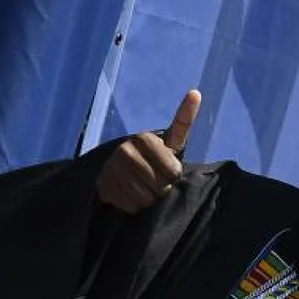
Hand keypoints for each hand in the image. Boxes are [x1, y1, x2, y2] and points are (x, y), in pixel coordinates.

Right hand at [95, 89, 199, 212]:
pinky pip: (131, 206)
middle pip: (160, 186)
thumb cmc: (154, 157)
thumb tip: (196, 92)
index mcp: (143, 138)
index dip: (173, 174)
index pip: (172, 170)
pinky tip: (130, 194)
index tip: (169, 170)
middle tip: (155, 180)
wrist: (120, 172)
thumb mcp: (170, 141)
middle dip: (162, 188)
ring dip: (149, 198)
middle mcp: (124, 150)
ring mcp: (111, 168)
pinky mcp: (103, 186)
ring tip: (143, 187)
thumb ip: (183, 121)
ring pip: (146, 198)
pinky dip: (135, 206)